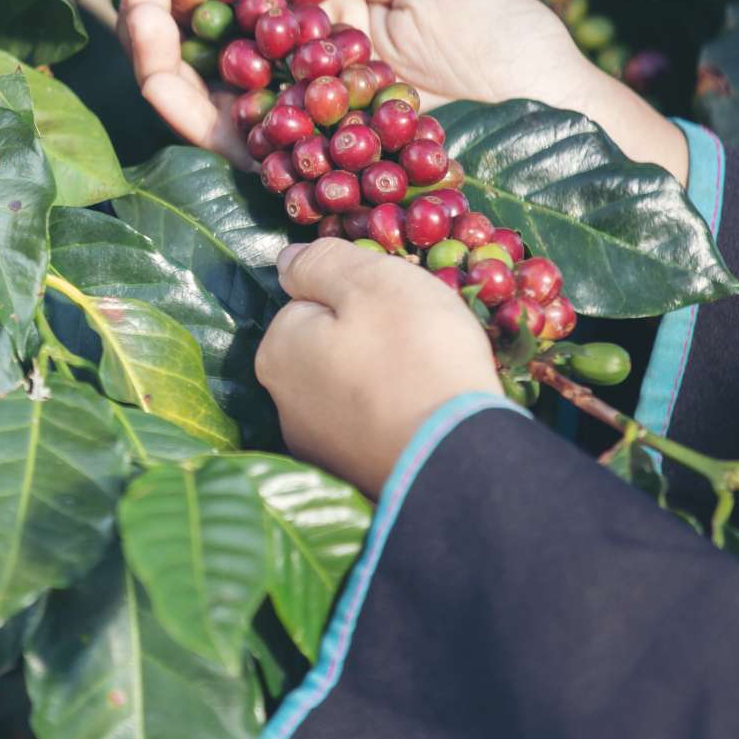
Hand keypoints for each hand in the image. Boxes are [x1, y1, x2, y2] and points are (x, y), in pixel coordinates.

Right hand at [115, 0, 686, 183]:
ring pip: (199, 91)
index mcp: (325, 27)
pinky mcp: (299, 172)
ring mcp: (294, 126)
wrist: (554, 121)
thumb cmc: (506, 40)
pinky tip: (158, 67)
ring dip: (152, 48)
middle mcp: (297, 78)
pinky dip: (184, 106)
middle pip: (204, 41)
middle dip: (156, 0)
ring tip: (132, 2)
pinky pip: (226, 143)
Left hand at [256, 238, 499, 497]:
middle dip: (369, 341)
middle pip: (329, 348)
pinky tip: (427, 420)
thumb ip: (323, 263)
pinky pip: (375, 428)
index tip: (396, 310)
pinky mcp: (353, 478)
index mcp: (277, 353)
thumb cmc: (414, 356)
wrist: (461, 460)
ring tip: (430, 383)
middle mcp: (283, 405)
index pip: (310, 304)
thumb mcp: (371, 282)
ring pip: (353, 389)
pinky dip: (397, 419)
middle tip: (420, 345)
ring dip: (384, 381)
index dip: (357, 299)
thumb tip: (288, 260)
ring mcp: (317, 448)